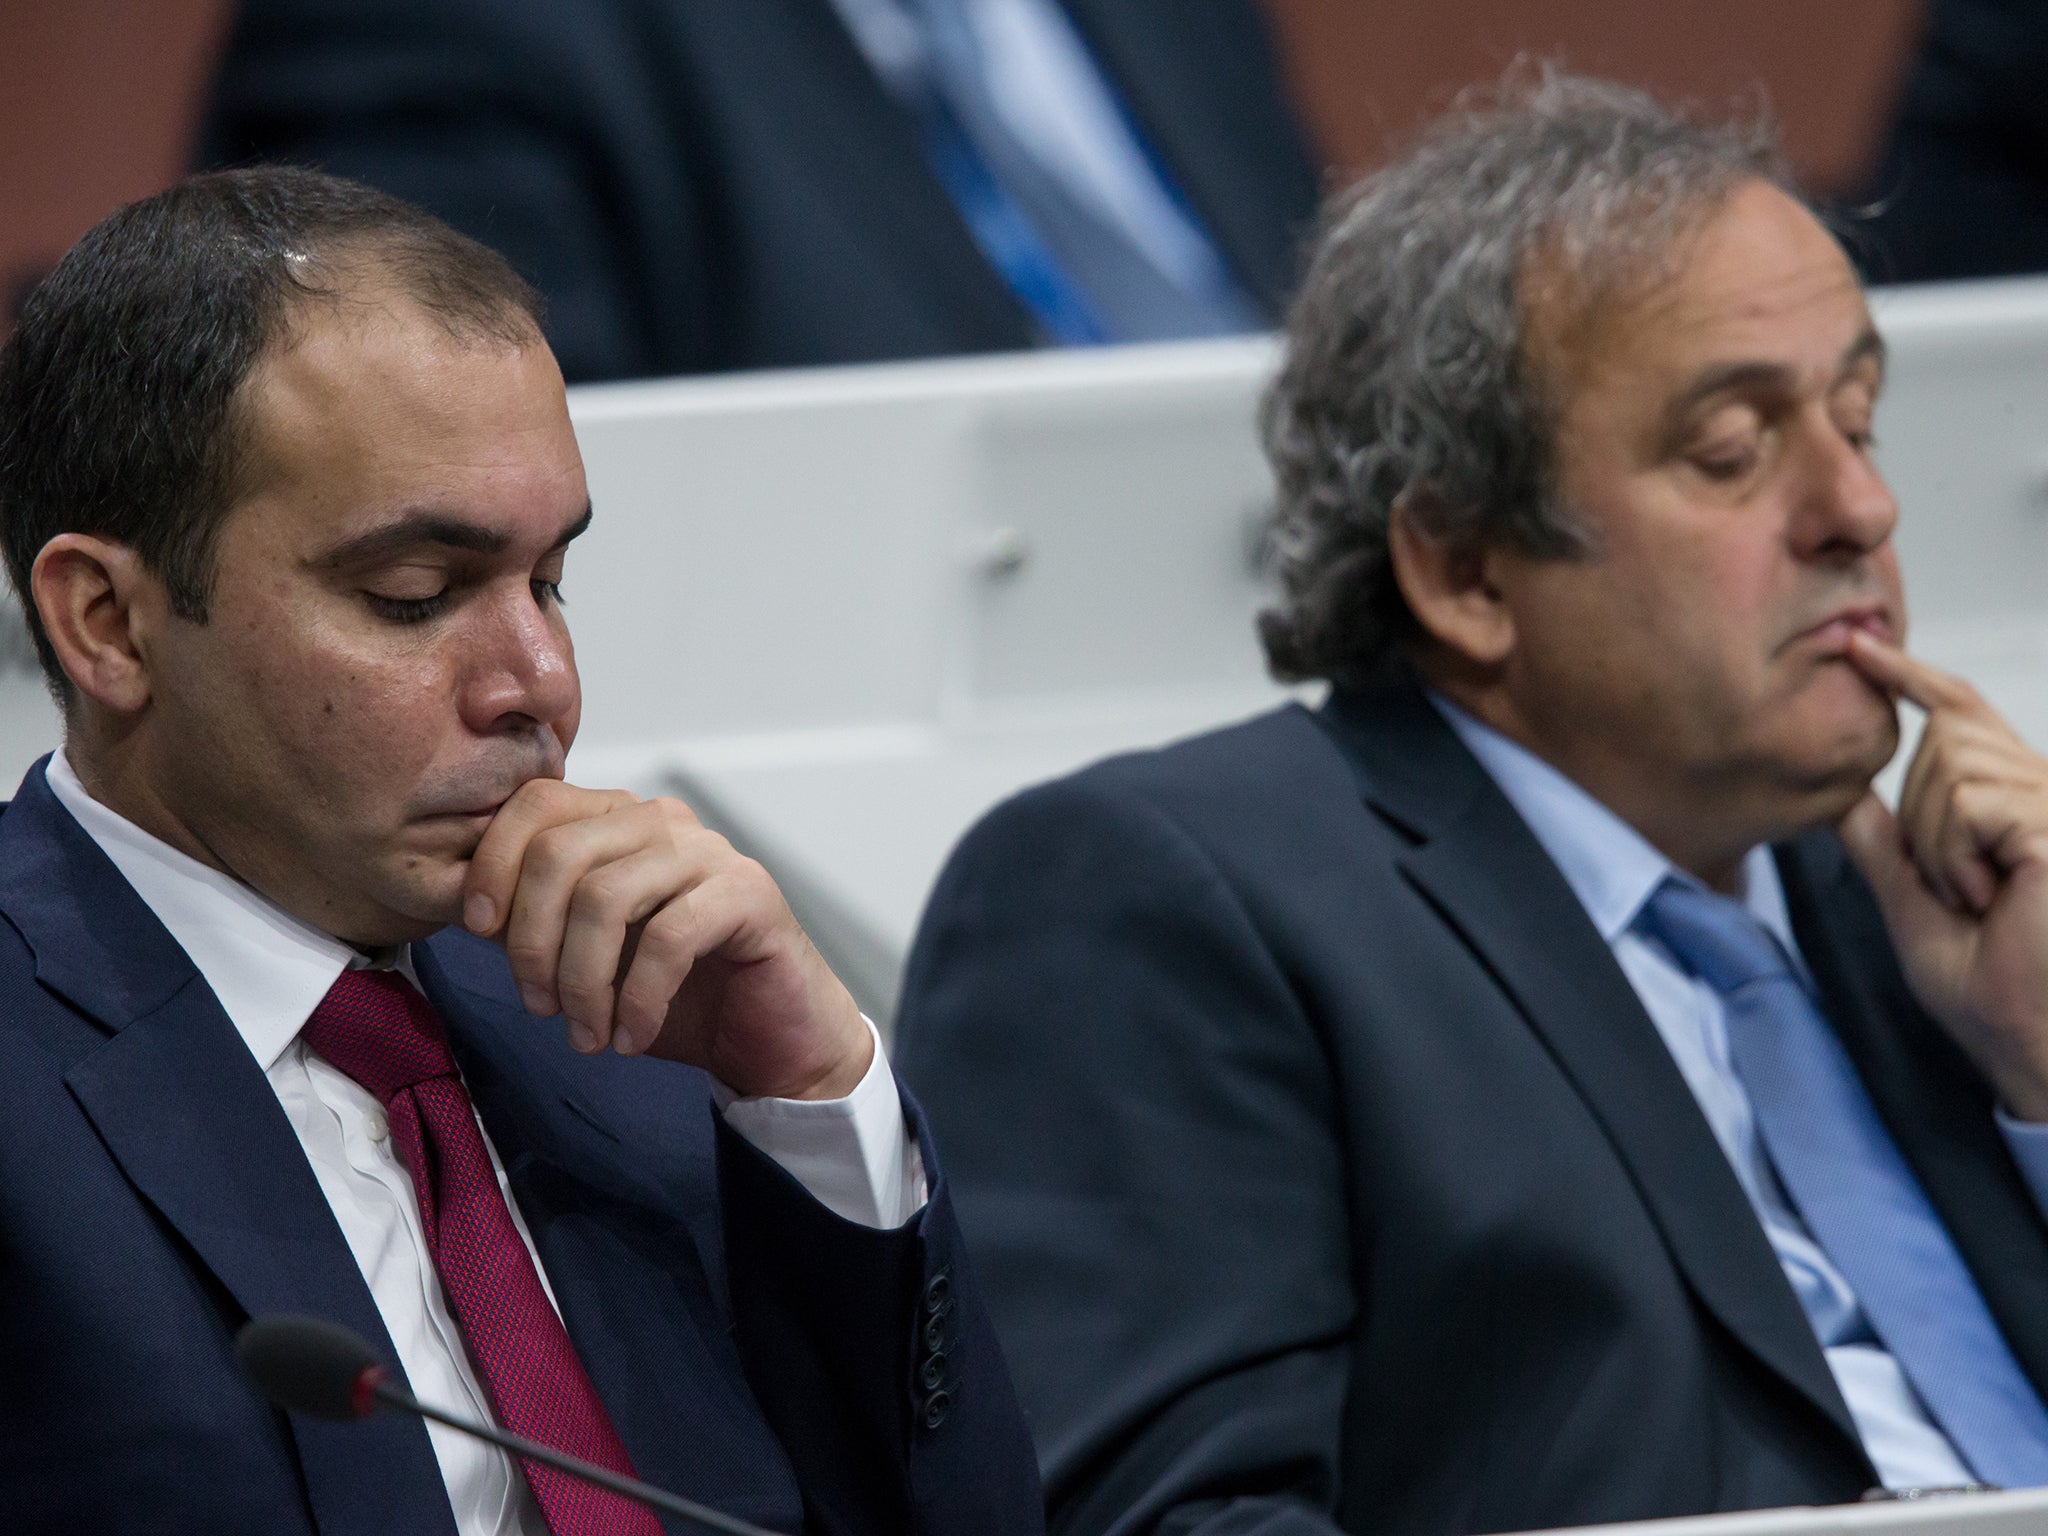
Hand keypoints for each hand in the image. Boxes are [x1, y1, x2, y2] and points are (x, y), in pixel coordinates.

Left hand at [460, 779, 870, 1100]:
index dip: (494, 862)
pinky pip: (668, 938)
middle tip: (539, 1006)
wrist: (773, 1038)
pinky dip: (637, 999)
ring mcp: (709, 852)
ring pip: (606, 897)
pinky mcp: (748, 894)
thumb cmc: (678, 996)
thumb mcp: (586, 955)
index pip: (536, 803)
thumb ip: (536, 921)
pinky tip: (631, 1038)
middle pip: (560, 851)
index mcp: (619, 820)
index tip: (479, 932)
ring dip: (582, 981)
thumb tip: (465, 907)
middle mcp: (662, 821)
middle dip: (531, 940)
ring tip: (585, 1035)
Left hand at [1838, 631, 2047, 1119]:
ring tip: (1981, 898)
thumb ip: (1884, 846)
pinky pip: (1967, 804)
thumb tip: (1846, 796)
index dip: (1912, 677)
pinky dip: (1957, 857)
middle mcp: (2044, 788)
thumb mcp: (1912, 904)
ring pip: (1950, 769)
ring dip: (1938, 845)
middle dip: (1921, 820)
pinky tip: (1992, 897)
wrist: (2028, 1042)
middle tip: (1961, 892)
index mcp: (2014, 802)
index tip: (1861, 648)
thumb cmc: (1989, 988)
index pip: (1962, 713)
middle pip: (1942, 740)